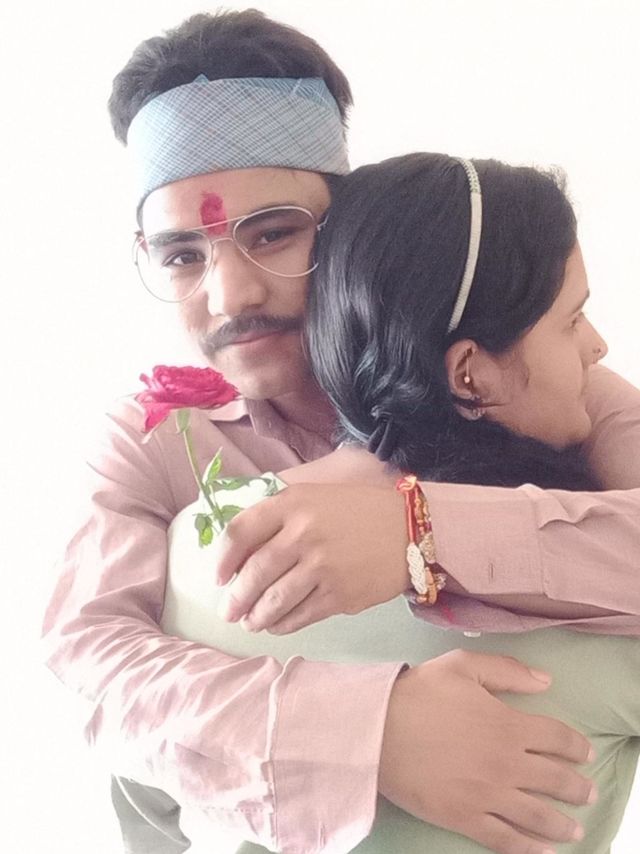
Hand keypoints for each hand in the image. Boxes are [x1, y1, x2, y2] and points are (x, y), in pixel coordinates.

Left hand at [214, 482, 407, 631]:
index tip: (218, 576)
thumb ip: (279, 515)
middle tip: (228, 611)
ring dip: (255, 617)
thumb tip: (241, 551)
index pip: (241, 531)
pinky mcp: (340, 595)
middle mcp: (304, 534)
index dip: (222, 558)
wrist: (411, 529)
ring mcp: (322, 568)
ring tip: (250, 622)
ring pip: (273, 601)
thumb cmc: (358, 510)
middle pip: (253, 573)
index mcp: (293, 504)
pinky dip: (282, 625)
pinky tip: (276, 626)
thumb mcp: (315, 496)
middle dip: (236, 598)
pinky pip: (300, 616)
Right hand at [380, 650, 595, 853]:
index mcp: (508, 725)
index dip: (577, 747)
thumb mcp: (462, 666)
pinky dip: (530, 850)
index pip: (558, 738)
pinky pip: (506, 840)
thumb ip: (507, 671)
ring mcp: (488, 795)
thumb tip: (546, 682)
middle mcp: (507, 764)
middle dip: (577, 788)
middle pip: (556, 780)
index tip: (585, 754)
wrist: (378, 730)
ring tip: (574, 830)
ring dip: (562, 824)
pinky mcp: (465, 818)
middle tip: (587, 793)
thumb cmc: (419, 693)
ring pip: (538, 816)